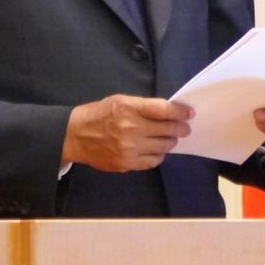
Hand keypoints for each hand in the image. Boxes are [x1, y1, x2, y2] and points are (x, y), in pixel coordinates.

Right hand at [62, 95, 193, 172]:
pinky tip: (155, 150)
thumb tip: (168, 112)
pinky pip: (153, 161)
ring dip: (169, 142)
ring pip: (163, 147)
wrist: (75, 136)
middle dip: (180, 128)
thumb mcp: (120, 101)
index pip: (164, 110)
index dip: (180, 112)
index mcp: (129, 108)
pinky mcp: (127, 163)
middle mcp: (131, 128)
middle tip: (184, 128)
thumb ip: (143, 106)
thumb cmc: (99, 114)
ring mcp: (129, 148)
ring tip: (168, 138)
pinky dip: (158, 155)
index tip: (189, 113)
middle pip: (167, 129)